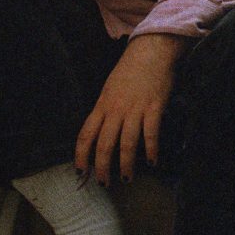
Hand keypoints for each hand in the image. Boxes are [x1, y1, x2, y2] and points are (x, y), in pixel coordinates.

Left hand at [74, 33, 185, 185]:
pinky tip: (152, 161)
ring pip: (126, 143)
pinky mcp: (153, 107)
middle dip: (102, 167)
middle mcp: (115, 109)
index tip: (80, 171)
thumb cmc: (130, 71)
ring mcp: (135, 109)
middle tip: (104, 183)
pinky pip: (150, 134)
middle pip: (104, 144)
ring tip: (126, 178)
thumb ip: (106, 111)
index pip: (86, 134)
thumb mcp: (110, 90)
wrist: (151, 51)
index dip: (81, 155)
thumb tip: (101, 133)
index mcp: (102, 105)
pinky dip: (151, 150)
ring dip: (125, 165)